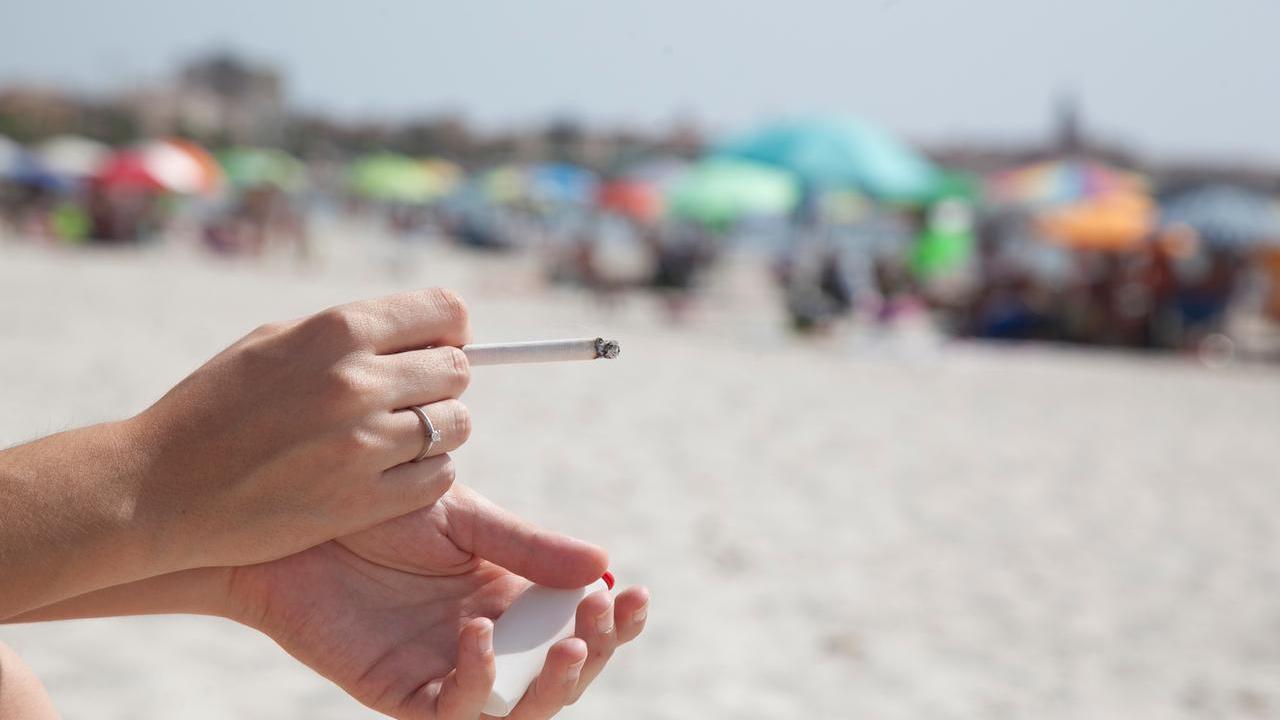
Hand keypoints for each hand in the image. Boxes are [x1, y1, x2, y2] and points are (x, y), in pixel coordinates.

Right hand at [127, 288, 474, 573]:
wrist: (159, 488)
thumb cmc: (216, 405)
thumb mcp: (276, 341)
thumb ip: (352, 332)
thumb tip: (426, 330)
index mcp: (339, 331)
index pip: (448, 312)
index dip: (449, 330)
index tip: (433, 346)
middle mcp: (358, 382)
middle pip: (458, 370)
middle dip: (441, 381)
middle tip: (408, 397)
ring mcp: (364, 446)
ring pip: (457, 426)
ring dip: (437, 430)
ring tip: (393, 436)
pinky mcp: (364, 502)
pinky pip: (440, 477)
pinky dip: (425, 474)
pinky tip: (388, 471)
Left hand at [228, 484, 648, 718]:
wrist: (294, 517)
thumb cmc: (375, 508)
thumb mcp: (464, 519)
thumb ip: (528, 547)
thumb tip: (604, 565)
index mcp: (511, 594)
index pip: (580, 622)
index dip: (617, 618)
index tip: (635, 591)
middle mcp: (488, 638)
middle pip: (562, 673)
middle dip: (596, 651)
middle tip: (598, 616)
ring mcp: (445, 669)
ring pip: (519, 709)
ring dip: (554, 686)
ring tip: (568, 645)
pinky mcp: (399, 691)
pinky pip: (451, 714)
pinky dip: (477, 685)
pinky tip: (477, 636)